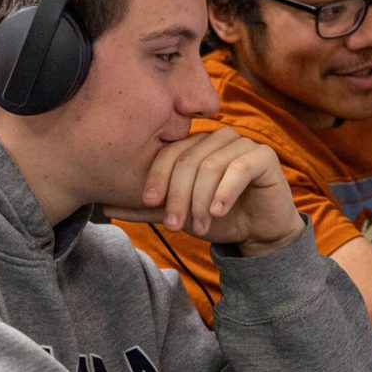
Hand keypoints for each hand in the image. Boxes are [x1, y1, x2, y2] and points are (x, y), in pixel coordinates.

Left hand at [103, 127, 303, 255]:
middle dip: (178, 195)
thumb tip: (107, 206)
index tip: (150, 203)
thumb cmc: (219, 219)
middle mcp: (218, 138)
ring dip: (201, 200)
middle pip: (188, 161)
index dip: (158, 177)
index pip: (170, 153)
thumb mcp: (178, 214)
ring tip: (198, 225)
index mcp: (196, 145)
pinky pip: (239, 169)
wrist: (260, 232)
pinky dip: (225, 192)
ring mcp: (243, 144)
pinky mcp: (264, 156)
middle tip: (174, 225)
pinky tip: (218, 211)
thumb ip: (147, 209)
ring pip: (211, 166)